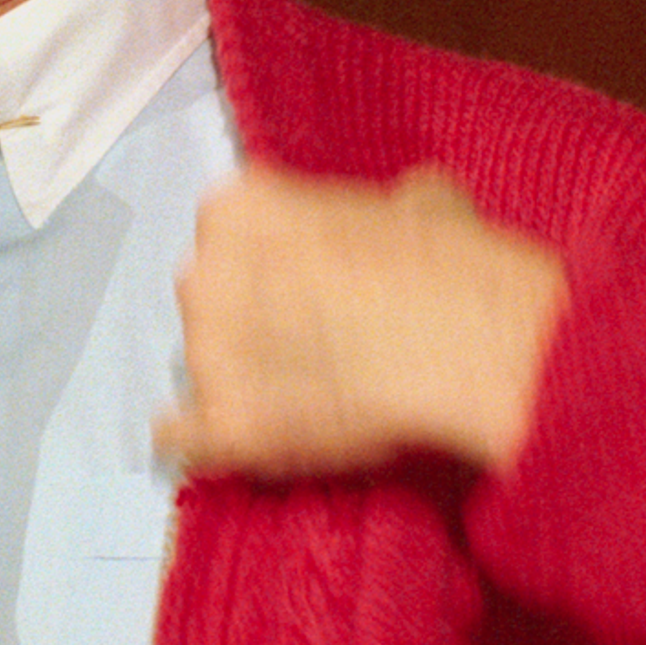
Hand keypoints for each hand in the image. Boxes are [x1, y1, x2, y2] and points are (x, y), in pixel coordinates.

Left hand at [154, 164, 566, 479]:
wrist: (463, 348)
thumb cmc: (447, 270)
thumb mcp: (422, 200)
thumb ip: (383, 207)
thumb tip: (406, 211)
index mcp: (240, 207)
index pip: (229, 232)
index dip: (270, 260)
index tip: (303, 281)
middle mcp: (204, 272)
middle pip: (206, 297)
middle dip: (246, 318)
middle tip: (308, 339)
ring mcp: (207, 352)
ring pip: (200, 367)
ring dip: (237, 380)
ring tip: (305, 395)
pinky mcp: (224, 424)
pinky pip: (182, 438)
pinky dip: (202, 443)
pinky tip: (228, 444)